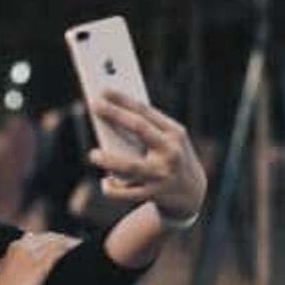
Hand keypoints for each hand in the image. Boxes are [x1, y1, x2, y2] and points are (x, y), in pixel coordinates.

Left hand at [88, 91, 206, 223]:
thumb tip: (110, 116)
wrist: (191, 193)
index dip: (124, 99)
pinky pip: (126, 193)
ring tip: (93, 154)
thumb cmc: (169, 157)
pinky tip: (105, 182)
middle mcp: (171, 151)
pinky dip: (112, 188)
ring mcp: (163, 174)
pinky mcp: (154, 194)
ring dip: (108, 160)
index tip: (104, 89)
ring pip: (130, 166)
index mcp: (175, 133)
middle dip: (115, 114)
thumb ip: (145, 130)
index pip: (146, 111)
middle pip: (139, 128)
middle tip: (94, 104)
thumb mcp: (166, 140)